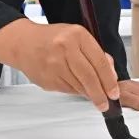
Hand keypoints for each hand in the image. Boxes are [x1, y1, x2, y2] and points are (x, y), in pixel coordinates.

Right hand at [0, 19, 119, 111]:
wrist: (23, 43)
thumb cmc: (52, 39)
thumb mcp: (77, 37)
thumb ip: (95, 53)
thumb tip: (110, 75)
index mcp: (77, 35)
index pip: (99, 62)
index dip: (109, 80)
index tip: (114, 92)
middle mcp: (65, 48)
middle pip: (89, 77)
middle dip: (100, 94)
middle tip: (106, 103)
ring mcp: (54, 65)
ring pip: (79, 86)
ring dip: (88, 94)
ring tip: (93, 95)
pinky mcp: (47, 79)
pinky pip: (67, 90)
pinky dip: (75, 91)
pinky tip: (75, 86)